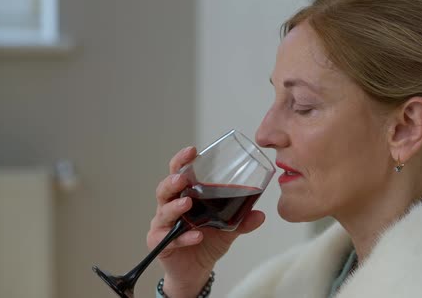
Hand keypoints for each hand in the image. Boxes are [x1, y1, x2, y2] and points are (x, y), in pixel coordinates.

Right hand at [146, 146, 265, 296]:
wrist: (196, 271)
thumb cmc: (207, 241)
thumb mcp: (228, 229)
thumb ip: (241, 220)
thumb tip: (260, 214)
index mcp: (184, 195)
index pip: (179, 173)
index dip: (182, 161)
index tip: (192, 151)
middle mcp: (170, 207)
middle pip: (165, 188)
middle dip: (173, 181)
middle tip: (184, 178)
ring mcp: (163, 225)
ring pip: (164, 211)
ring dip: (175, 206)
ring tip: (187, 203)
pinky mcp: (161, 244)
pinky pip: (171, 239)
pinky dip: (184, 237)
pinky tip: (196, 236)